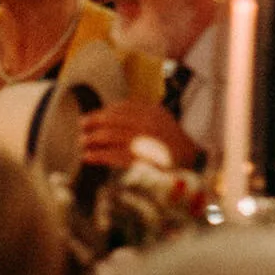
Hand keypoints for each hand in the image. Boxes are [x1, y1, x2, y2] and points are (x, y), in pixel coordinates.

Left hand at [81, 101, 198, 170]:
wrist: (193, 167)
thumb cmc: (173, 146)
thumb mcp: (162, 122)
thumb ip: (143, 116)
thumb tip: (112, 115)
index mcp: (154, 112)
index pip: (123, 107)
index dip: (104, 111)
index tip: (92, 116)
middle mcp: (148, 124)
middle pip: (113, 120)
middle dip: (94, 123)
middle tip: (82, 126)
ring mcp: (145, 142)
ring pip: (110, 137)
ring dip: (92, 139)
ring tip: (82, 142)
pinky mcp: (140, 160)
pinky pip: (113, 156)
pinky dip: (98, 156)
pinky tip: (88, 157)